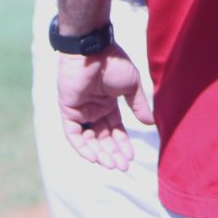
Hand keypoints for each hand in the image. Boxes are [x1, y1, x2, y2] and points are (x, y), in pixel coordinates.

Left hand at [57, 44, 153, 170]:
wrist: (93, 50)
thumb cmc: (113, 62)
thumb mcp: (131, 85)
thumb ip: (138, 105)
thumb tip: (149, 123)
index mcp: (108, 103)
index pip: (115, 130)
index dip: (122, 144)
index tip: (131, 157)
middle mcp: (94, 109)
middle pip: (103, 138)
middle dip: (113, 153)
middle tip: (122, 167)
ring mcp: (80, 110)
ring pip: (89, 139)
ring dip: (100, 153)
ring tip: (111, 164)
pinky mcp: (68, 111)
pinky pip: (73, 135)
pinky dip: (82, 147)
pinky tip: (95, 157)